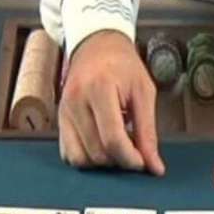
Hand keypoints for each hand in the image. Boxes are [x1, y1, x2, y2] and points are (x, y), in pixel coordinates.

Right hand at [59, 30, 164, 174]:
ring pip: (79, 158)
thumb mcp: (144, 93)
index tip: (143, 162)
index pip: (113, 140)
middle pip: (97, 153)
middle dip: (119, 160)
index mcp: (99, 90)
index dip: (130, 159)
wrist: (97, 46)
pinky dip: (87, 158)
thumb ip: (148, 132)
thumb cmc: (123, 66)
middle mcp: (76, 102)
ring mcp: (64, 112)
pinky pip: (68, 153)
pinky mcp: (59, 120)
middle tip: (133, 150)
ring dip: (102, 162)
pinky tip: (101, 145)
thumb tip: (154, 166)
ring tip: (117, 146)